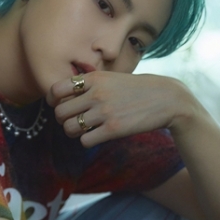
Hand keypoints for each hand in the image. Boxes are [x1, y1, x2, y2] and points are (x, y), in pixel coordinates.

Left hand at [47, 71, 198, 147]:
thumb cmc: (136, 89)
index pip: (57, 89)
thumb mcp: (111, 78)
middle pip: (60, 113)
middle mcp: (96, 94)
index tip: (58, 105)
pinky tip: (97, 135)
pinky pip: (85, 141)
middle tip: (74, 120)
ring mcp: (104, 112)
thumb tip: (63, 98)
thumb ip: (89, 85)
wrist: (166, 99)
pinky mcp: (113, 129)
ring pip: (69, 128)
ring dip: (73, 132)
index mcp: (94, 78)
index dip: (53, 100)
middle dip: (63, 120)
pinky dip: (87, 140)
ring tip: (84, 129)